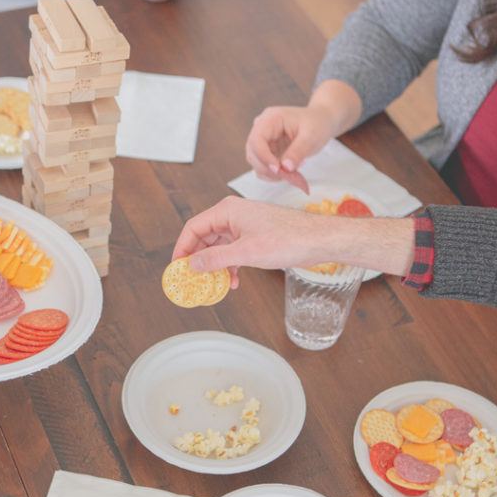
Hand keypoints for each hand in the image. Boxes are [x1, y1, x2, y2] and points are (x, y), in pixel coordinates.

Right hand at [172, 196, 415, 285]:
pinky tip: (233, 281)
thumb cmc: (288, 239)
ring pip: (219, 246)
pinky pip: (233, 251)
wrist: (319, 240)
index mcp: (228, 210)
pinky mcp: (255, 236)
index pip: (194, 228)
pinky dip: (229, 266)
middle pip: (204, 237)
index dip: (182, 249)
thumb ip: (216, 259)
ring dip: (215, 266)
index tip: (177, 268)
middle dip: (198, 260)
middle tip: (193, 280)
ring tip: (214, 285)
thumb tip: (192, 265)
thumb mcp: (246, 252)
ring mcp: (245, 225)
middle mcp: (234, 215)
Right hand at [246, 105, 335, 190]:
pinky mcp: (267, 152)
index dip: (264, 157)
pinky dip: (276, 175)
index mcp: (269, 119)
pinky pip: (264, 168)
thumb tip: (285, 167)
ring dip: (272, 174)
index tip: (278, 169)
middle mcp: (261, 129)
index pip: (257, 140)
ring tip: (295, 176)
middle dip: (269, 169)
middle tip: (290, 177)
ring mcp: (263, 142)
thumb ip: (297, 151)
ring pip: (257, 164)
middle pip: (253, 154)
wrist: (321, 121)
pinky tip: (291, 173)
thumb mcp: (311, 135)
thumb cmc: (317, 123)